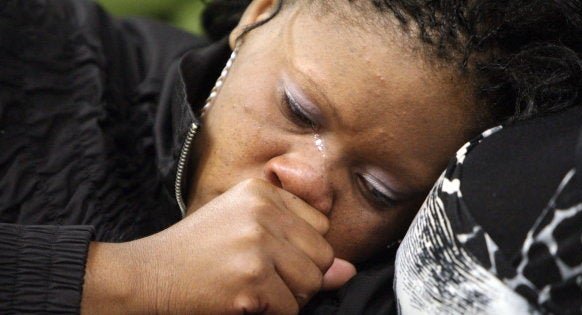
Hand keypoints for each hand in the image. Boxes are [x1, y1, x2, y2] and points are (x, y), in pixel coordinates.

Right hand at [81, 178, 355, 313]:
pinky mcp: (250, 279)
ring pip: (312, 283)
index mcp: (261, 191)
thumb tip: (347, 271)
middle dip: (300, 277)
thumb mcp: (245, 229)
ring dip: (287, 297)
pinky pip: (290, 308)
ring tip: (250, 288)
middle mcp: (262, 210)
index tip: (270, 256)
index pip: (321, 226)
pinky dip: (270, 314)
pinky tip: (240, 301)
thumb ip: (299, 244)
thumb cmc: (196, 253)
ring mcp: (256, 244)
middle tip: (259, 278)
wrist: (146, 276)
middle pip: (322, 256)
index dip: (301, 250)